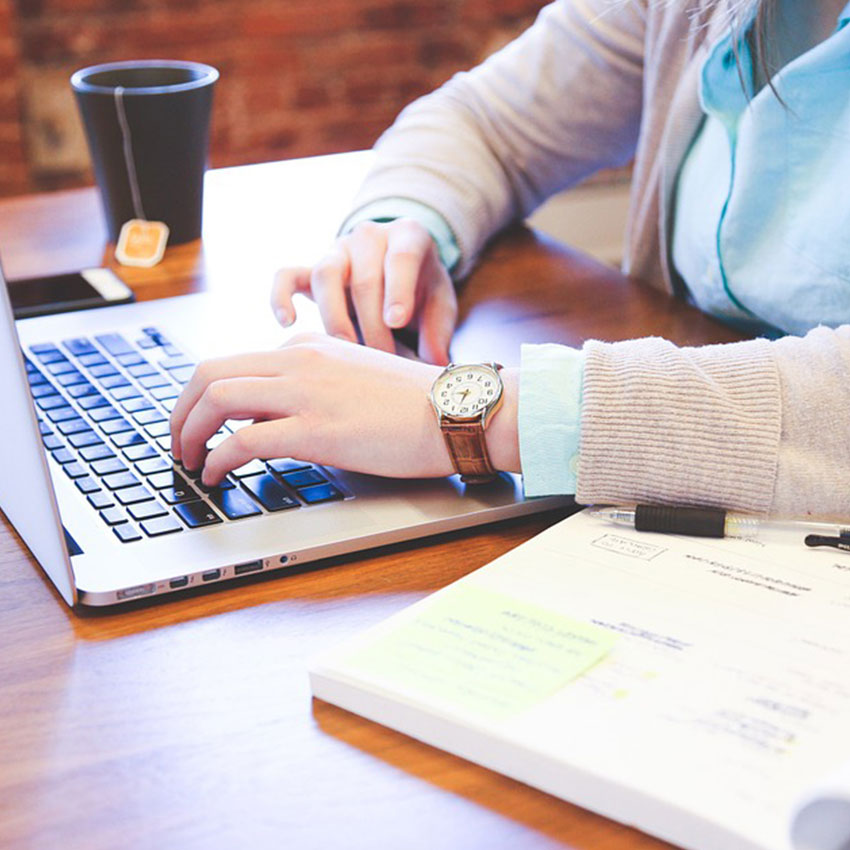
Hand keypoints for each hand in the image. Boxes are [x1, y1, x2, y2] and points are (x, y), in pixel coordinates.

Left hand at [170, 333, 450, 485]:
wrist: (456, 410)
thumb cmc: (415, 403)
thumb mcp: (354, 378)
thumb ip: (312, 387)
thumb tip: (272, 418)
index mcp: (309, 347)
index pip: (236, 364)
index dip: (205, 398)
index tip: (200, 423)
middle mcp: (299, 360)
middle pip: (210, 373)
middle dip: (181, 410)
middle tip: (177, 441)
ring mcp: (306, 392)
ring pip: (216, 399)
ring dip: (188, 432)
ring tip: (188, 461)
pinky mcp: (316, 429)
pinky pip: (243, 440)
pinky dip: (216, 459)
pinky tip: (216, 476)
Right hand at [271, 218, 456, 364]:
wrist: (398, 268)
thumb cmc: (422, 288)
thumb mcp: (440, 303)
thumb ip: (439, 330)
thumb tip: (435, 364)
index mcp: (408, 236)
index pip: (401, 257)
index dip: (398, 290)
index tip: (396, 321)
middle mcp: (369, 237)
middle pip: (364, 278)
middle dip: (372, 324)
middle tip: (382, 360)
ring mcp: (337, 251)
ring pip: (325, 275)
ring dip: (335, 318)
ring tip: (347, 351)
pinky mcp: (311, 269)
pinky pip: (287, 276)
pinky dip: (281, 296)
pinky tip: (288, 323)